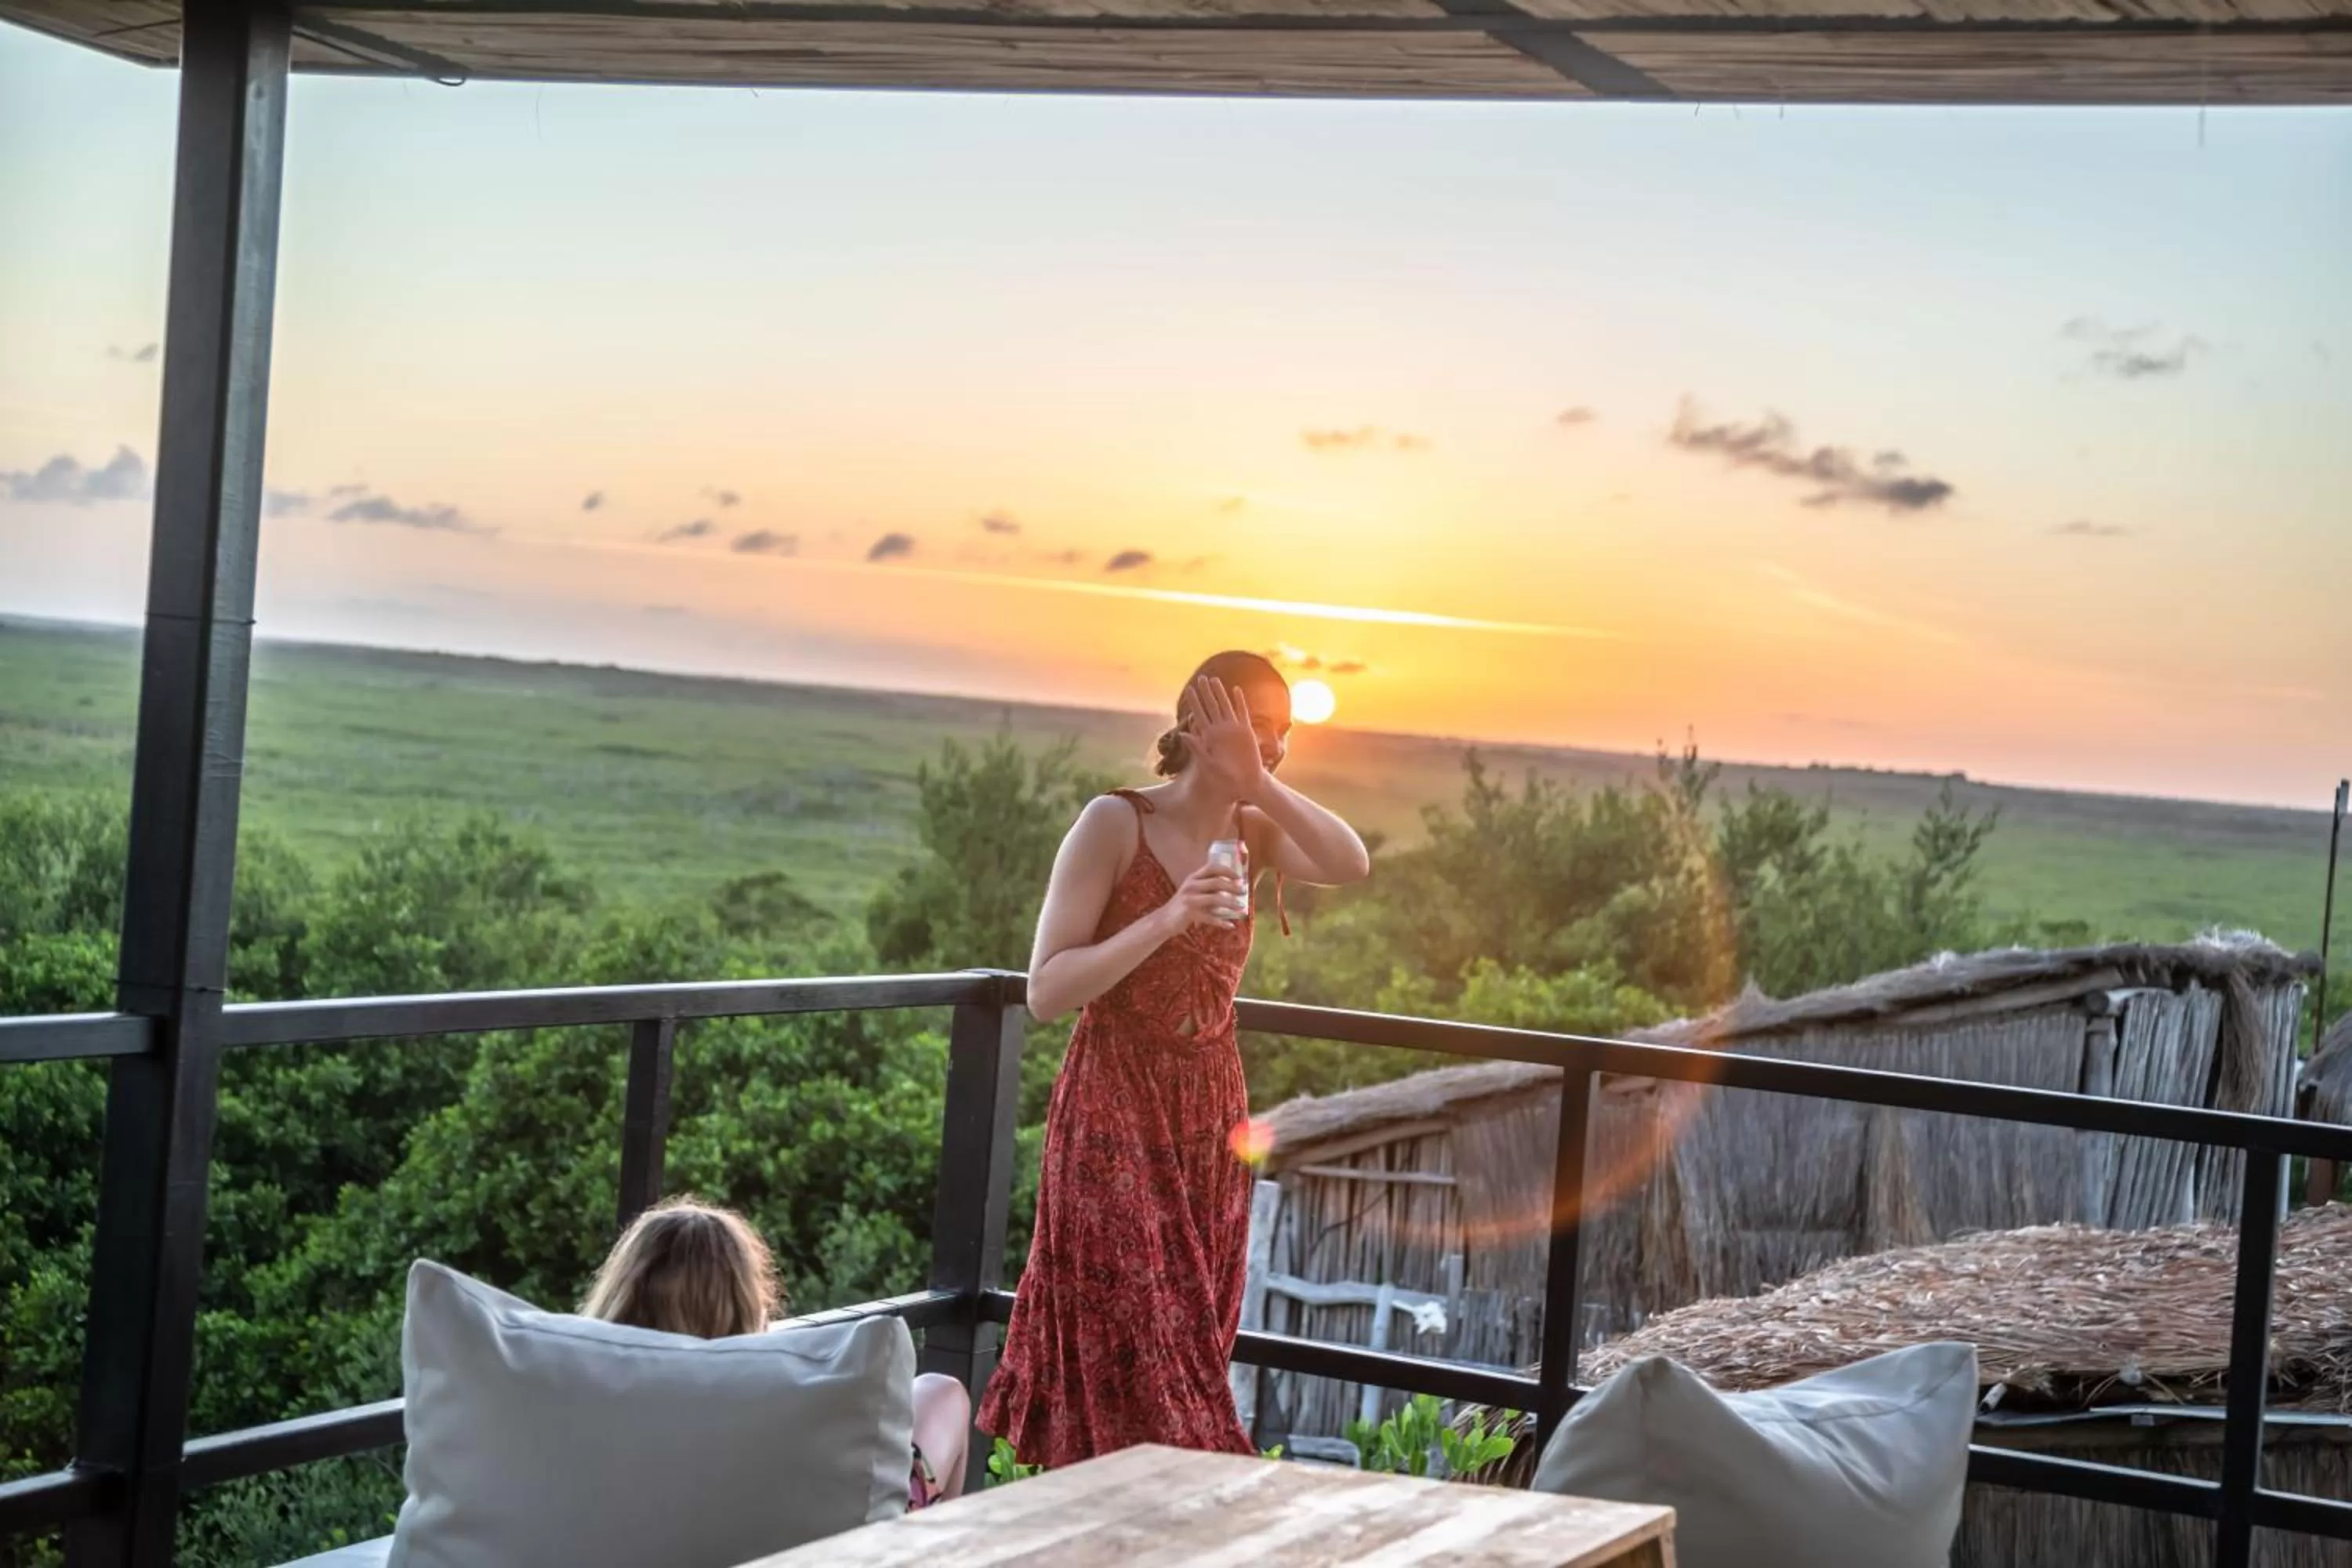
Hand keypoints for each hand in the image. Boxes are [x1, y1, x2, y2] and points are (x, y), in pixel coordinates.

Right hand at [1160, 860, 1246, 933]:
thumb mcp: (1193, 892)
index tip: (1239, 877)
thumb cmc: (1183, 906)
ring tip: (1242, 908)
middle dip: (1233, 887)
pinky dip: (1222, 922)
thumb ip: (1208, 888)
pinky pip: (1210, 918)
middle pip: (1217, 882)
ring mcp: (1190, 899)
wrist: (1164, 919)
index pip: (1212, 867)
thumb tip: (1232, 889)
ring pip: (1216, 899)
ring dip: (1231, 903)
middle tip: (1244, 892)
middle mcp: (1191, 885)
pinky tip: (1230, 925)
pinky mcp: (1189, 913)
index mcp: (1193, 877)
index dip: (1227, 870)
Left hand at [1187, 676, 1268, 801]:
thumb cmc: (1226, 778)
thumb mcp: (1208, 764)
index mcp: (1209, 737)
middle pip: (1211, 706)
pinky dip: (1239, 701)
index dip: (1195, 702)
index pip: (1199, 715)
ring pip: (1225, 706)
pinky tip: (1236, 690)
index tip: (1189, 689)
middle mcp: (1220, 730)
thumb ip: (1196, 749)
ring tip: (1214, 679)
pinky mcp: (1246, 731)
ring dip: (1220, 693)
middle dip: (1205, 692)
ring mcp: (1233, 729)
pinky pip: (1242, 712)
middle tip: (1200, 678)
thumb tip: (1182, 734)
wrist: (1246, 782)